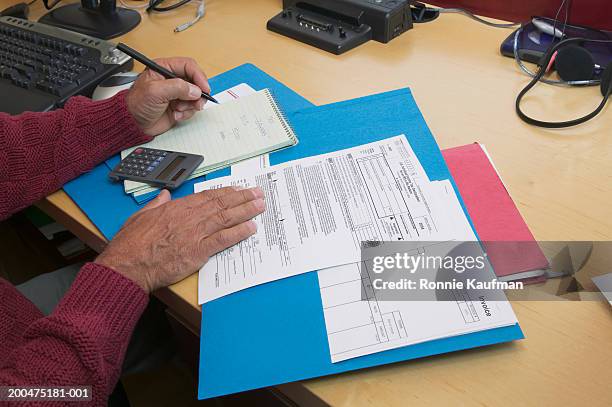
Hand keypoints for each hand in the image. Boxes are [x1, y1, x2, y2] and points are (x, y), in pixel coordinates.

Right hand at [95, 187, 264, 293]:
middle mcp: (189, 217)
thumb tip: (163, 195)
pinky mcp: (198, 251)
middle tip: (258, 194)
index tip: (238, 189)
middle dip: (242, 198)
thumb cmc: (131, 243)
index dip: (226, 192)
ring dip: (246, 211)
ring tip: (260, 206)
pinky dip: (238, 232)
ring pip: (226, 218)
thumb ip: (155, 204)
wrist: (128, 263)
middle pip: (221, 204)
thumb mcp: (140, 216)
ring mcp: (195, 233)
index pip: (207, 196)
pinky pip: (223, 239)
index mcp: (176, 207)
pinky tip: (251, 228)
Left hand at [125, 57, 210, 135]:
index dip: (198, 76)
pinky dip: (186, 113)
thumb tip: (195, 90)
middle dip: (198, 93)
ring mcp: (177, 93)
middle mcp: (172, 79)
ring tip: (179, 109)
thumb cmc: (137, 104)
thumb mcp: (155, 91)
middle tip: (197, 102)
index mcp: (164, 68)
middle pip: (195, 81)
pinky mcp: (179, 105)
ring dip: (190, 105)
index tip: (204, 88)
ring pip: (196, 96)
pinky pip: (192, 107)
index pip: (188, 66)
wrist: (134, 123)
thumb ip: (177, 87)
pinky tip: (175, 115)